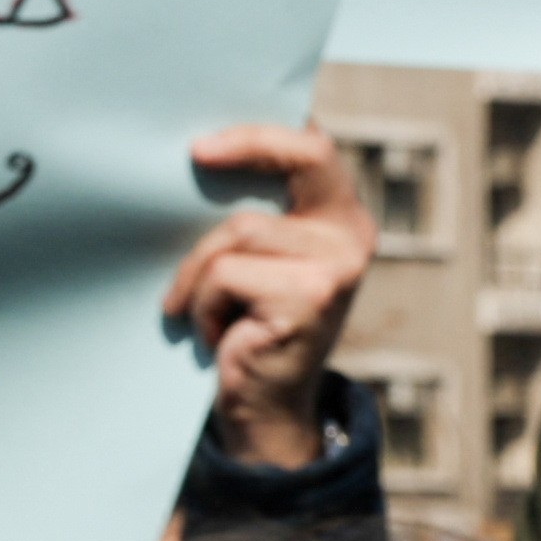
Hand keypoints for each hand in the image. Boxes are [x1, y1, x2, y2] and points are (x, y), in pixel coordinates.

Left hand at [169, 125, 373, 470]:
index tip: (202, 145)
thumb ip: (248, 219)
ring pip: (235, 236)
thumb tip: (192, 163)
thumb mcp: (252, 265)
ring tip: (203, 312)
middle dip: (235, 168)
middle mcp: (351, 236)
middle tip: (190, 159)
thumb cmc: (244, 327)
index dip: (261, 135)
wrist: (263, 405)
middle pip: (289, 171)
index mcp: (339, 218)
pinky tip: (219, 336)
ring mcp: (336, 266)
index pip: (313, 151)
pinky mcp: (310, 295)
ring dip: (198, 278)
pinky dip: (202, 306)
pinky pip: (225, 275)